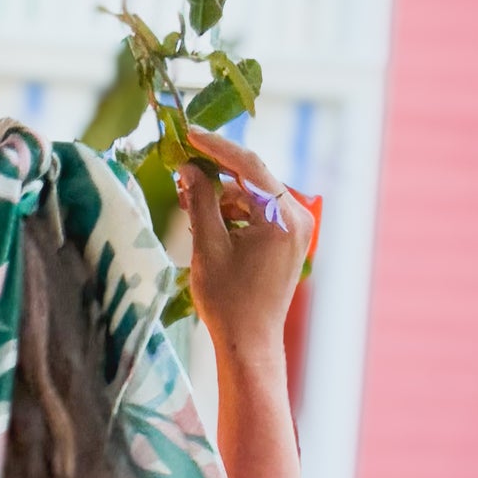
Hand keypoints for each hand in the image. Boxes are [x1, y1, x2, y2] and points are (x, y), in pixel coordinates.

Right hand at [177, 125, 316, 373]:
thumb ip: (200, 200)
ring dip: (221, 197)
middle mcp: (297, 217)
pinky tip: (206, 222)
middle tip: (180, 172)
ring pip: (252, 196)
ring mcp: (296, 229)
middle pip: (251, 179)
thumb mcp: (207, 246)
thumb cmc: (228, 301)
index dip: (215, 146)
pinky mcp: (289, 240)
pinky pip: (259, 213)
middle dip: (214, 175)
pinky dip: (233, 213)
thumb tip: (189, 167)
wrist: (249, 344)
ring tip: (187, 204)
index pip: (248, 165)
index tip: (187, 133)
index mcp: (282, 217)